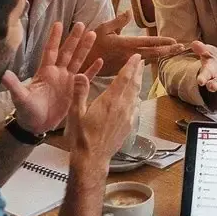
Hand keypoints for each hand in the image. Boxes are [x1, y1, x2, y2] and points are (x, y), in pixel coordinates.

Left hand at [4, 22, 101, 135]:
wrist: (37, 126)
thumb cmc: (26, 111)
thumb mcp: (20, 98)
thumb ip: (14, 85)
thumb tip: (3, 75)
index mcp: (45, 72)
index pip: (51, 51)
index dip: (54, 38)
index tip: (58, 23)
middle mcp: (57, 73)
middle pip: (67, 52)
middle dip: (74, 38)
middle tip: (82, 24)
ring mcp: (67, 81)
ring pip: (78, 61)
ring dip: (85, 48)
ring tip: (93, 35)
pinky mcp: (76, 91)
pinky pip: (86, 78)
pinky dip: (93, 70)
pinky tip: (100, 60)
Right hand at [67, 53, 143, 167]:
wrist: (92, 158)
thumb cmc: (82, 137)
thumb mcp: (75, 113)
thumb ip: (79, 93)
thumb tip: (80, 75)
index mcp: (110, 101)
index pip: (124, 78)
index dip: (131, 66)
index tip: (137, 57)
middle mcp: (122, 107)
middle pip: (133, 85)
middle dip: (137, 72)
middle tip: (140, 62)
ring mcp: (127, 117)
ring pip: (136, 96)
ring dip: (138, 84)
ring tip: (138, 76)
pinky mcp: (128, 126)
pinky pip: (135, 108)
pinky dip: (136, 98)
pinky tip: (134, 99)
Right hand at [93, 10, 176, 67]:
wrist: (82, 64)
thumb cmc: (92, 44)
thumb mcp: (102, 28)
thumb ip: (118, 20)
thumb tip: (130, 11)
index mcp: (125, 45)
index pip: (148, 43)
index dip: (162, 42)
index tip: (174, 40)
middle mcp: (129, 56)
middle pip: (153, 54)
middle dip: (168, 50)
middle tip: (181, 47)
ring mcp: (128, 64)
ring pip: (149, 60)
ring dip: (162, 56)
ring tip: (174, 52)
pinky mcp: (125, 69)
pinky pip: (141, 64)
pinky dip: (152, 60)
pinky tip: (158, 58)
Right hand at [192, 41, 216, 99]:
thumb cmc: (213, 58)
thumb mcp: (208, 51)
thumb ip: (202, 49)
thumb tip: (194, 43)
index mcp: (207, 71)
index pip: (203, 75)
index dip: (201, 78)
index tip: (200, 81)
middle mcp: (213, 80)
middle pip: (211, 84)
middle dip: (211, 86)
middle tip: (211, 86)